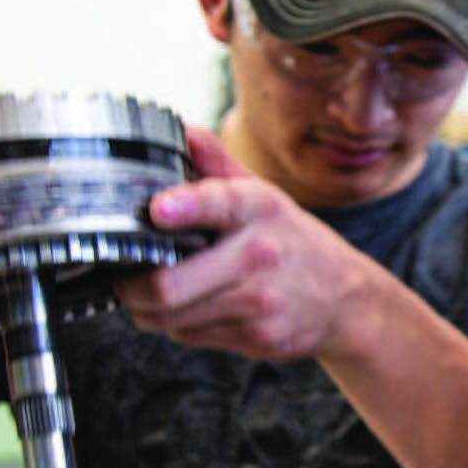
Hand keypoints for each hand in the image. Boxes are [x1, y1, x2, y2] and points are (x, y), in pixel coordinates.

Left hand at [115, 126, 373, 360]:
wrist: (345, 299)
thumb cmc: (291, 242)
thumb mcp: (262, 194)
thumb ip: (215, 163)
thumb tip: (178, 130)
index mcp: (258, 208)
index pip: (219, 203)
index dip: (185, 206)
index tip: (158, 209)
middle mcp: (259, 254)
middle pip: (170, 286)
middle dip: (131, 287)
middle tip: (122, 278)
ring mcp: (259, 301)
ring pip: (172, 317)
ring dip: (148, 309)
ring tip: (150, 295)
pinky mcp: (256, 337)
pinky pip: (191, 336)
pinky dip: (177, 325)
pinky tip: (190, 310)